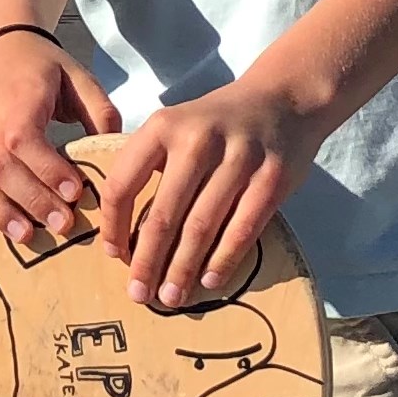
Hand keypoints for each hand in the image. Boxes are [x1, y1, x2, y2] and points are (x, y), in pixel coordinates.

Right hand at [0, 32, 117, 240]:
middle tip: (62, 224)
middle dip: (32, 201)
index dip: (47, 170)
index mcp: (19, 104)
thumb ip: (99, 111)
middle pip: (1, 169)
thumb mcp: (78, 78)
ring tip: (25, 236)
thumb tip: (114, 149)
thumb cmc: (42, 68)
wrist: (1, 48)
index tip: (74, 192)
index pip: (25, 142)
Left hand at [97, 80, 311, 307]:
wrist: (283, 99)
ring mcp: (239, 158)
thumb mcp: (175, 127)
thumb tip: (124, 236)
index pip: (123, 184)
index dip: (114, 226)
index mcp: (163, 126)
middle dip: (148, 262)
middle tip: (139, 295)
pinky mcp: (272, 177)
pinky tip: (209, 280)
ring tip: (171, 297)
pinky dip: (223, 260)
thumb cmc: (217, 124)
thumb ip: (149, 167)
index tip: (114, 256)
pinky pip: (242, 229)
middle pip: (164, 214)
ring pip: (201, 227)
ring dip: (183, 269)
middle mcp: (198, 139)